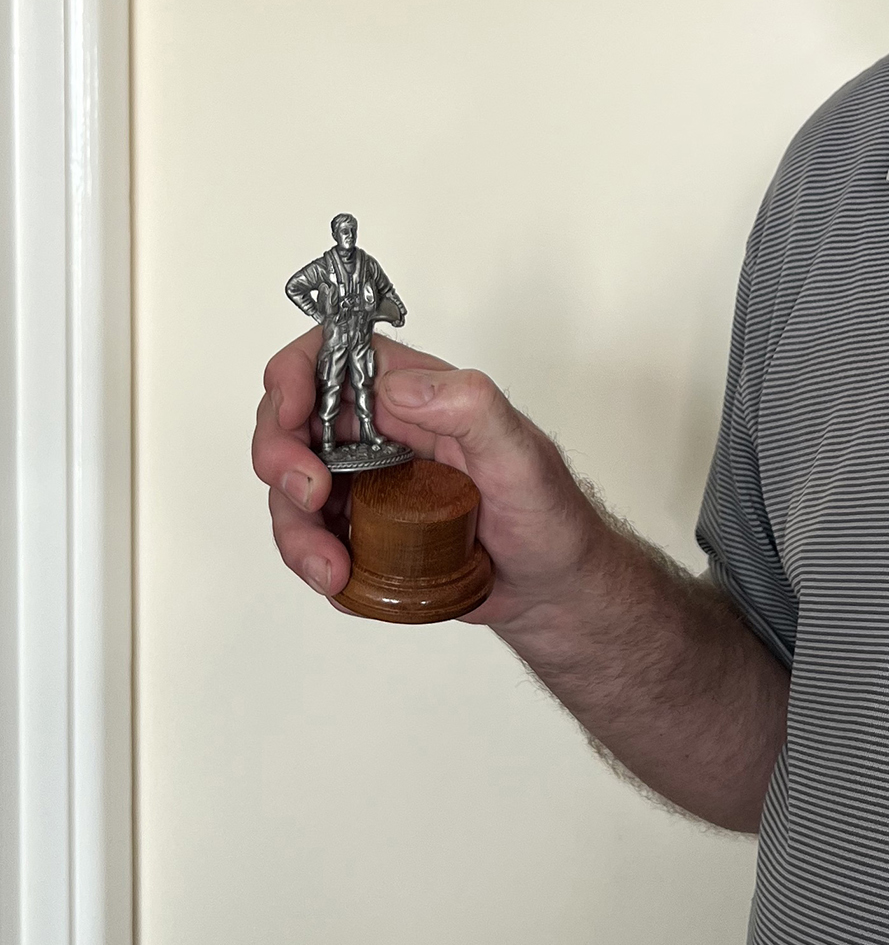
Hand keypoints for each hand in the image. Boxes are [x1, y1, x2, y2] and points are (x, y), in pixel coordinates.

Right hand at [254, 333, 601, 624]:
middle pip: (293, 421)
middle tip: (307, 493)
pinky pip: (312, 538)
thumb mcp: (521, 455)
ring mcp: (367, 482)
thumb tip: (400, 386)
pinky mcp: (362, 530)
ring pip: (292, 489)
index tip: (290, 411)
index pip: (335, 355)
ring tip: (331, 567)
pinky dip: (312, 560)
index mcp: (417, 395)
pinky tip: (345, 581)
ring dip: (294, 528)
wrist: (553, 588)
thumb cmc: (548, 515)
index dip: (296, 373)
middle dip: (278, 455)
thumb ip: (471, 408)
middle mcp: (383, 432)